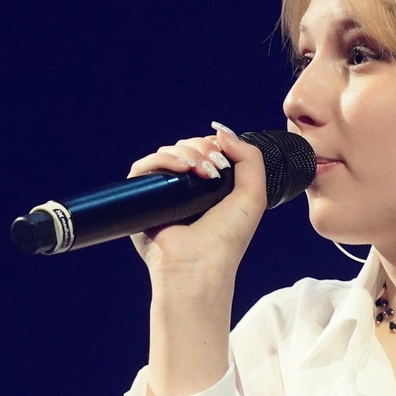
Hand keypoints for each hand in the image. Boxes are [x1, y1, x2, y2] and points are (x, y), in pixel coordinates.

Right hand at [126, 123, 267, 278]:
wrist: (200, 265)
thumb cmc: (227, 239)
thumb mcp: (253, 195)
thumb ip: (250, 158)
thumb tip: (221, 131)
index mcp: (208, 188)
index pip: (204, 151)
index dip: (213, 146)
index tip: (223, 158)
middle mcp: (184, 189)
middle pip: (185, 148)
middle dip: (201, 148)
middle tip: (214, 168)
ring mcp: (162, 193)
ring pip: (166, 153)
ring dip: (186, 153)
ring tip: (201, 170)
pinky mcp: (142, 199)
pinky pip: (143, 167)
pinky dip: (162, 160)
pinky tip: (181, 169)